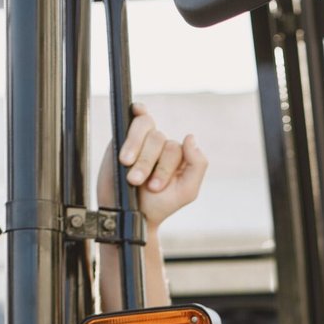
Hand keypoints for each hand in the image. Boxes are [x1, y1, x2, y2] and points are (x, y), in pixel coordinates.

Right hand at [95, 103, 207, 231]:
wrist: (129, 214)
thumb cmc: (159, 204)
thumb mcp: (186, 191)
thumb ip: (197, 165)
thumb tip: (190, 137)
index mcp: (181, 157)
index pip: (176, 149)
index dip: (164, 168)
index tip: (154, 187)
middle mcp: (164, 146)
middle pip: (158, 140)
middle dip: (146, 164)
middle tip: (136, 182)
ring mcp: (145, 140)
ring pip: (145, 128)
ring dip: (134, 149)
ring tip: (126, 167)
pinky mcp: (126, 137)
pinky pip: (136, 118)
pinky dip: (139, 112)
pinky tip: (137, 110)